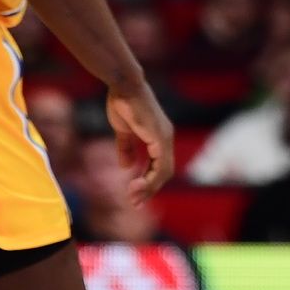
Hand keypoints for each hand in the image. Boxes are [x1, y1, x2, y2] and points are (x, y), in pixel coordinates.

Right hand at [106, 81, 174, 205]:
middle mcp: (165, 138)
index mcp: (159, 137)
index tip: (133, 194)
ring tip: (133, 197)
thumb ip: (126, 148)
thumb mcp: (124, 131)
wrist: (124, 86)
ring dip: (149, 188)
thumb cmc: (123, 103)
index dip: (148, 181)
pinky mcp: (159, 137)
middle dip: (149, 190)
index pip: (159, 165)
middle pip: (164, 172)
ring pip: (164, 172)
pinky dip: (150, 178)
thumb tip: (127, 167)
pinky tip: (136, 185)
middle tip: (134, 203)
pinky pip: (160, 164)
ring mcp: (164, 138)